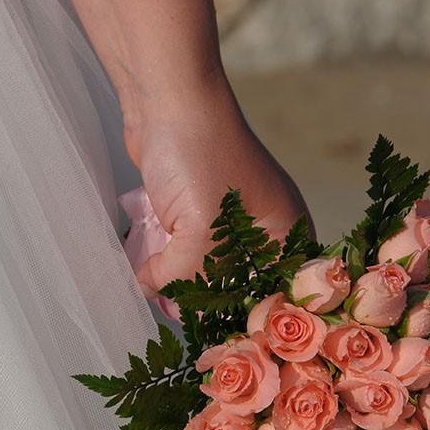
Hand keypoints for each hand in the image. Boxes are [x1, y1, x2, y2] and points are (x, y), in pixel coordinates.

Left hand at [123, 80, 312, 301]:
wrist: (165, 95)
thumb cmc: (199, 154)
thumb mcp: (199, 231)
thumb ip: (182, 276)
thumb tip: (149, 292)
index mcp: (286, 233)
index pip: (274, 294)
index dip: (244, 315)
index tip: (213, 334)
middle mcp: (262, 231)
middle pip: (235, 288)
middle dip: (203, 302)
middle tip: (174, 311)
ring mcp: (225, 221)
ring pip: (202, 271)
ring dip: (177, 282)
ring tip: (155, 287)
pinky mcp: (192, 211)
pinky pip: (178, 251)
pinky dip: (161, 260)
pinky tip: (144, 268)